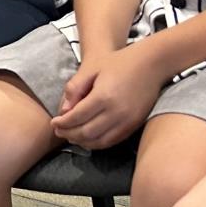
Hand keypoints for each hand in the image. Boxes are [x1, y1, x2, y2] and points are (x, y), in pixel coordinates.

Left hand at [52, 44, 168, 150]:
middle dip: (69, 134)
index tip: (53, 122)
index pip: (76, 117)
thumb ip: (75, 89)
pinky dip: (97, 143)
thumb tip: (63, 111)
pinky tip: (88, 138)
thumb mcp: (92, 69)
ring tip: (71, 136)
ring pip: (98, 141)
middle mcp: (116, 112)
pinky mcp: (135, 125)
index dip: (62, 123)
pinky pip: (112, 141)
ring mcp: (127, 121)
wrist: (151, 64)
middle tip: (59, 131)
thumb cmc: (119, 63)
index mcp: (103, 96)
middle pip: (86, 132)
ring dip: (81, 141)